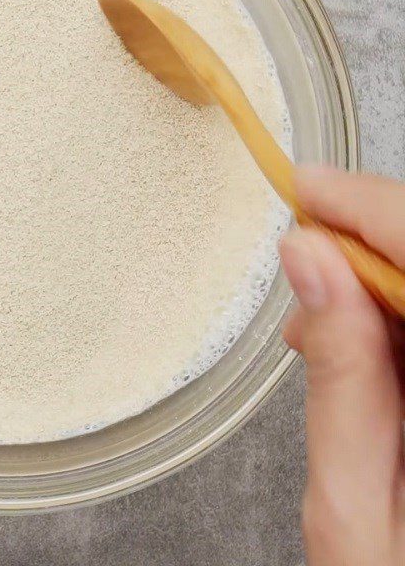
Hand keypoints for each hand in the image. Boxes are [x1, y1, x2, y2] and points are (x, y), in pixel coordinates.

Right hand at [281, 165, 404, 565]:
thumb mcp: (357, 504)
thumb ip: (342, 373)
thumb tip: (311, 259)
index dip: (371, 207)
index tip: (307, 188)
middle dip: (364, 250)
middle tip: (301, 272)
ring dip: (375, 287)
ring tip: (319, 333)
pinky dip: (391, 317)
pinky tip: (361, 346)